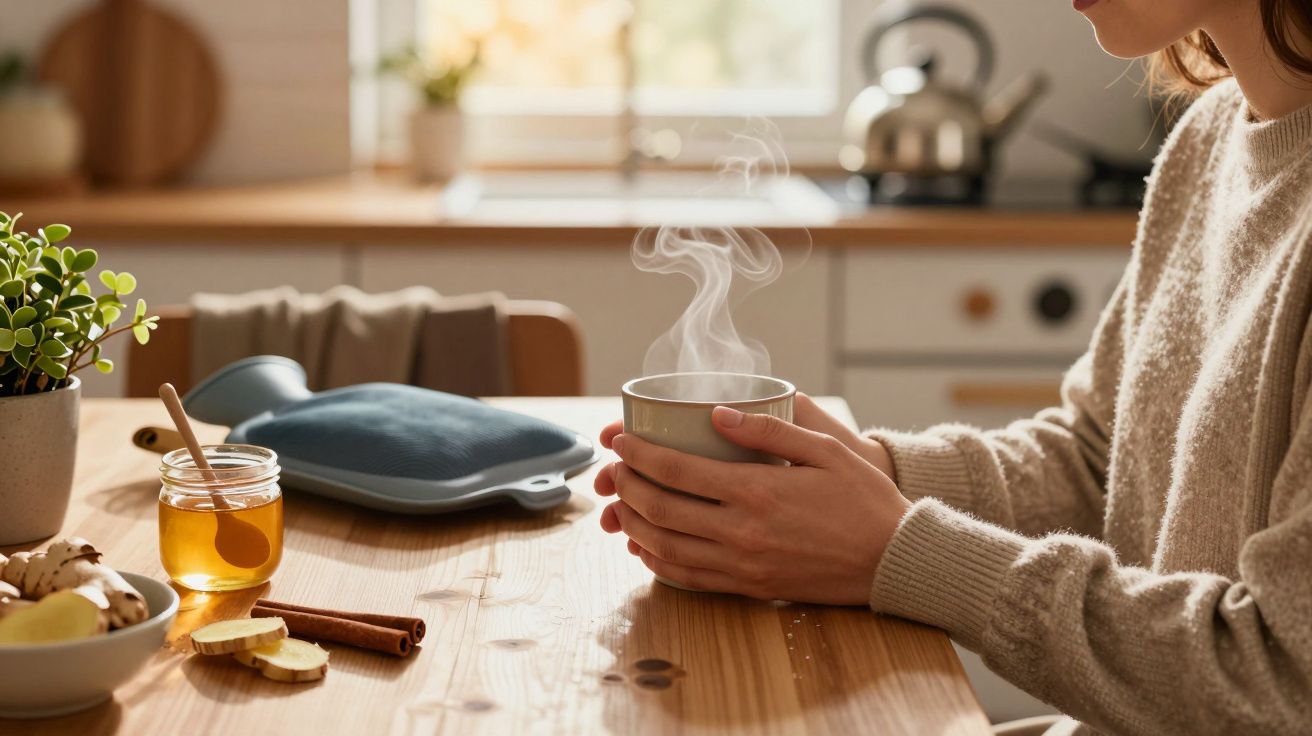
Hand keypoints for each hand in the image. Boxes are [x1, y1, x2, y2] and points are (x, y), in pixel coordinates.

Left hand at [594, 404, 910, 604]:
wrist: (893, 561)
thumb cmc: (865, 500)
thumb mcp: (826, 451)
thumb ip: (770, 431)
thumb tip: (716, 414)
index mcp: (758, 491)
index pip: (676, 470)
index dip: (639, 454)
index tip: (621, 440)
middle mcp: (742, 531)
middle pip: (659, 509)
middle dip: (627, 485)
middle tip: (616, 467)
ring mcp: (742, 564)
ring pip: (664, 547)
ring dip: (633, 523)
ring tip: (621, 501)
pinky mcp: (748, 586)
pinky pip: (687, 577)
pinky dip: (657, 559)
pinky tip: (646, 543)